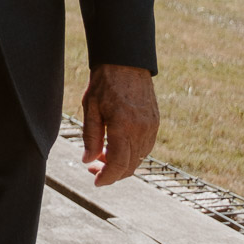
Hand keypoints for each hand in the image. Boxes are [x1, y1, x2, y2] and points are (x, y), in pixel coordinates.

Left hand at [81, 64, 158, 184]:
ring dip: (122, 163)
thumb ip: (90, 136)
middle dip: (112, 173)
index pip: (118, 164)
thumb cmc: (104, 82)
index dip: (107, 177)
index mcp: (123, 127)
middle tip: (93, 169)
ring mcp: (151, 127)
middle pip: (130, 166)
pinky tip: (116, 147)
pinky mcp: (155, 123)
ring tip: (101, 156)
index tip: (96, 181)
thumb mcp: (90, 107)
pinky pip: (145, 147)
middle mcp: (141, 130)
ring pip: (139, 158)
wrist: (126, 62)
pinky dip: (131, 153)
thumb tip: (88, 161)